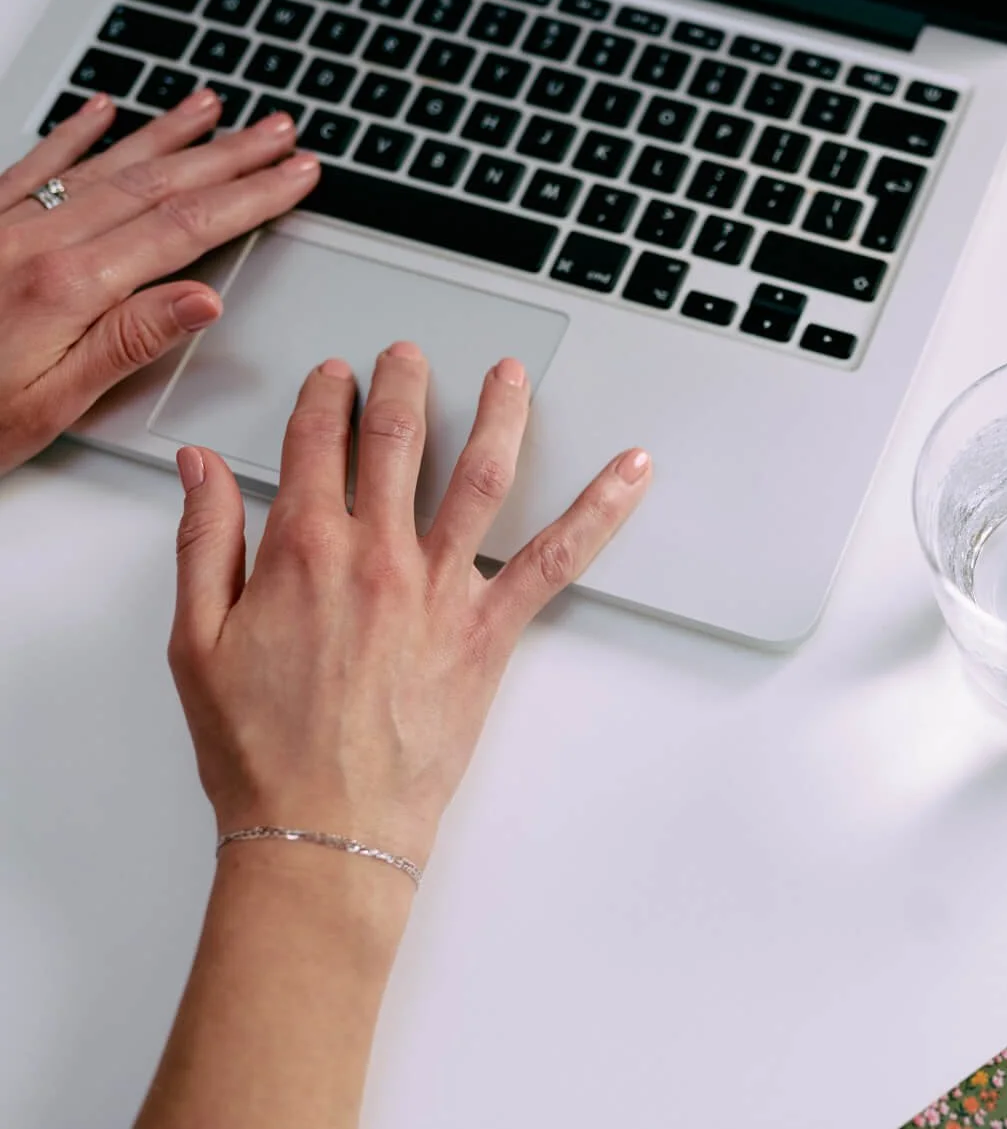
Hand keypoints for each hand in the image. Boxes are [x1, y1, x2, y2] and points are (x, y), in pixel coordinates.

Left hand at [0, 90, 316, 475]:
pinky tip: (105, 111)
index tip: (296, 177)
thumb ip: (129, 342)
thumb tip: (203, 299)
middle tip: (281, 133)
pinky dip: (77, 133)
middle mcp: (38, 241)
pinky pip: (36, 163)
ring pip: (105, 164)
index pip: (184, 228)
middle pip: (155, 184)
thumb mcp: (53, 403)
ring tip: (216, 108)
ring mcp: (6, 224)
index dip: (250, 198)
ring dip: (169, 133)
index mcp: (70, 286)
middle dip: (228, 156)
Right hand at [166, 344, 652, 865]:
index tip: (334, 378)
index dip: (326, 400)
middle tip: (409, 356)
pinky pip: (556, 557)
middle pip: (400, 441)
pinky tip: (631, 472)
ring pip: (481, 475)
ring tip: (509, 374)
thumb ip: (204, 541)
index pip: (317, 445)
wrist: (323, 828)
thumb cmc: (261, 750)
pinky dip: (601, 508)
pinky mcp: (490, 630)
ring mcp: (442, 589)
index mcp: (303, 552)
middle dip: (404, 386)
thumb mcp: (197, 641)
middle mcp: (379, 556)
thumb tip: (200, 468)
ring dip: (498, 413)